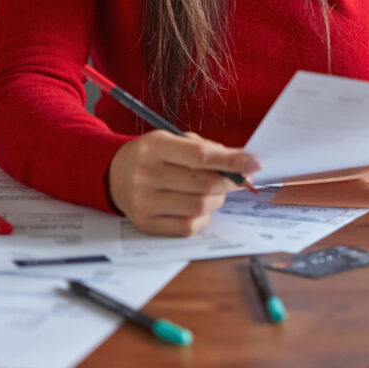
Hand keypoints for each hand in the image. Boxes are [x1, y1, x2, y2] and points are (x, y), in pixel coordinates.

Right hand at [107, 131, 260, 235]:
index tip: (254, 163)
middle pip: (203, 184)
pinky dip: (202, 217)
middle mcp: (147, 175)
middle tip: (237, 179)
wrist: (114, 174)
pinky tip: (199, 207)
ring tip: (215, 191)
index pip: (201, 156)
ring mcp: (144, 202)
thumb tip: (242, 163)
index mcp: (156, 147)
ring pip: (199, 207)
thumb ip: (207, 149)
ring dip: (217, 200)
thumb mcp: (174, 140)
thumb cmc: (154, 155)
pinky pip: (187, 227)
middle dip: (229, 182)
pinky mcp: (146, 224)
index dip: (232, 161)